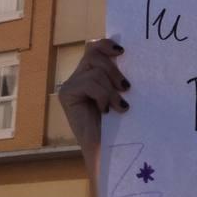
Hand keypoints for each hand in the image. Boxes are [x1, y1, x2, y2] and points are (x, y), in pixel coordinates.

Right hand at [58, 38, 128, 180]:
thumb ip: (120, 78)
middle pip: (94, 53)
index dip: (106, 44)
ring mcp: (71, 85)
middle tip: (126, 88)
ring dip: (111, 88)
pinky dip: (103, 95)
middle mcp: (79, 77)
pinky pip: (89, 82)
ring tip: (119, 106)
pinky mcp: (66, 95)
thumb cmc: (120, 127)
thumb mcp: (122, 96)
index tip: (123, 51)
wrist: (108, 151)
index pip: (94, 47)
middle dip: (114, 68)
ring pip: (95, 69)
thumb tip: (129, 57)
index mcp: (92, 75)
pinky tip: (106, 111)